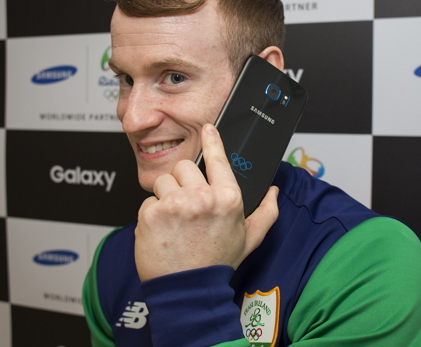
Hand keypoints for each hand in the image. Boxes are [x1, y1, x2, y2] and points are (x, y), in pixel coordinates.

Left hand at [134, 123, 278, 281]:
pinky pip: (148, 202)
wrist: (189, 291)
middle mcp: (202, 197)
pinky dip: (151, 215)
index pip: (219, 160)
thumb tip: (273, 191)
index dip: (213, 140)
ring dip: (165, 198)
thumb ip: (266, 212)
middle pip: (184, 167)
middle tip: (186, 206)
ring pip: (163, 182)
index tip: (209, 128)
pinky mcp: (151, 213)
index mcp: (228, 199)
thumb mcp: (249, 238)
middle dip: (182, 182)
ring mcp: (175, 204)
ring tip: (174, 222)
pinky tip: (162, 232)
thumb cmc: (217, 264)